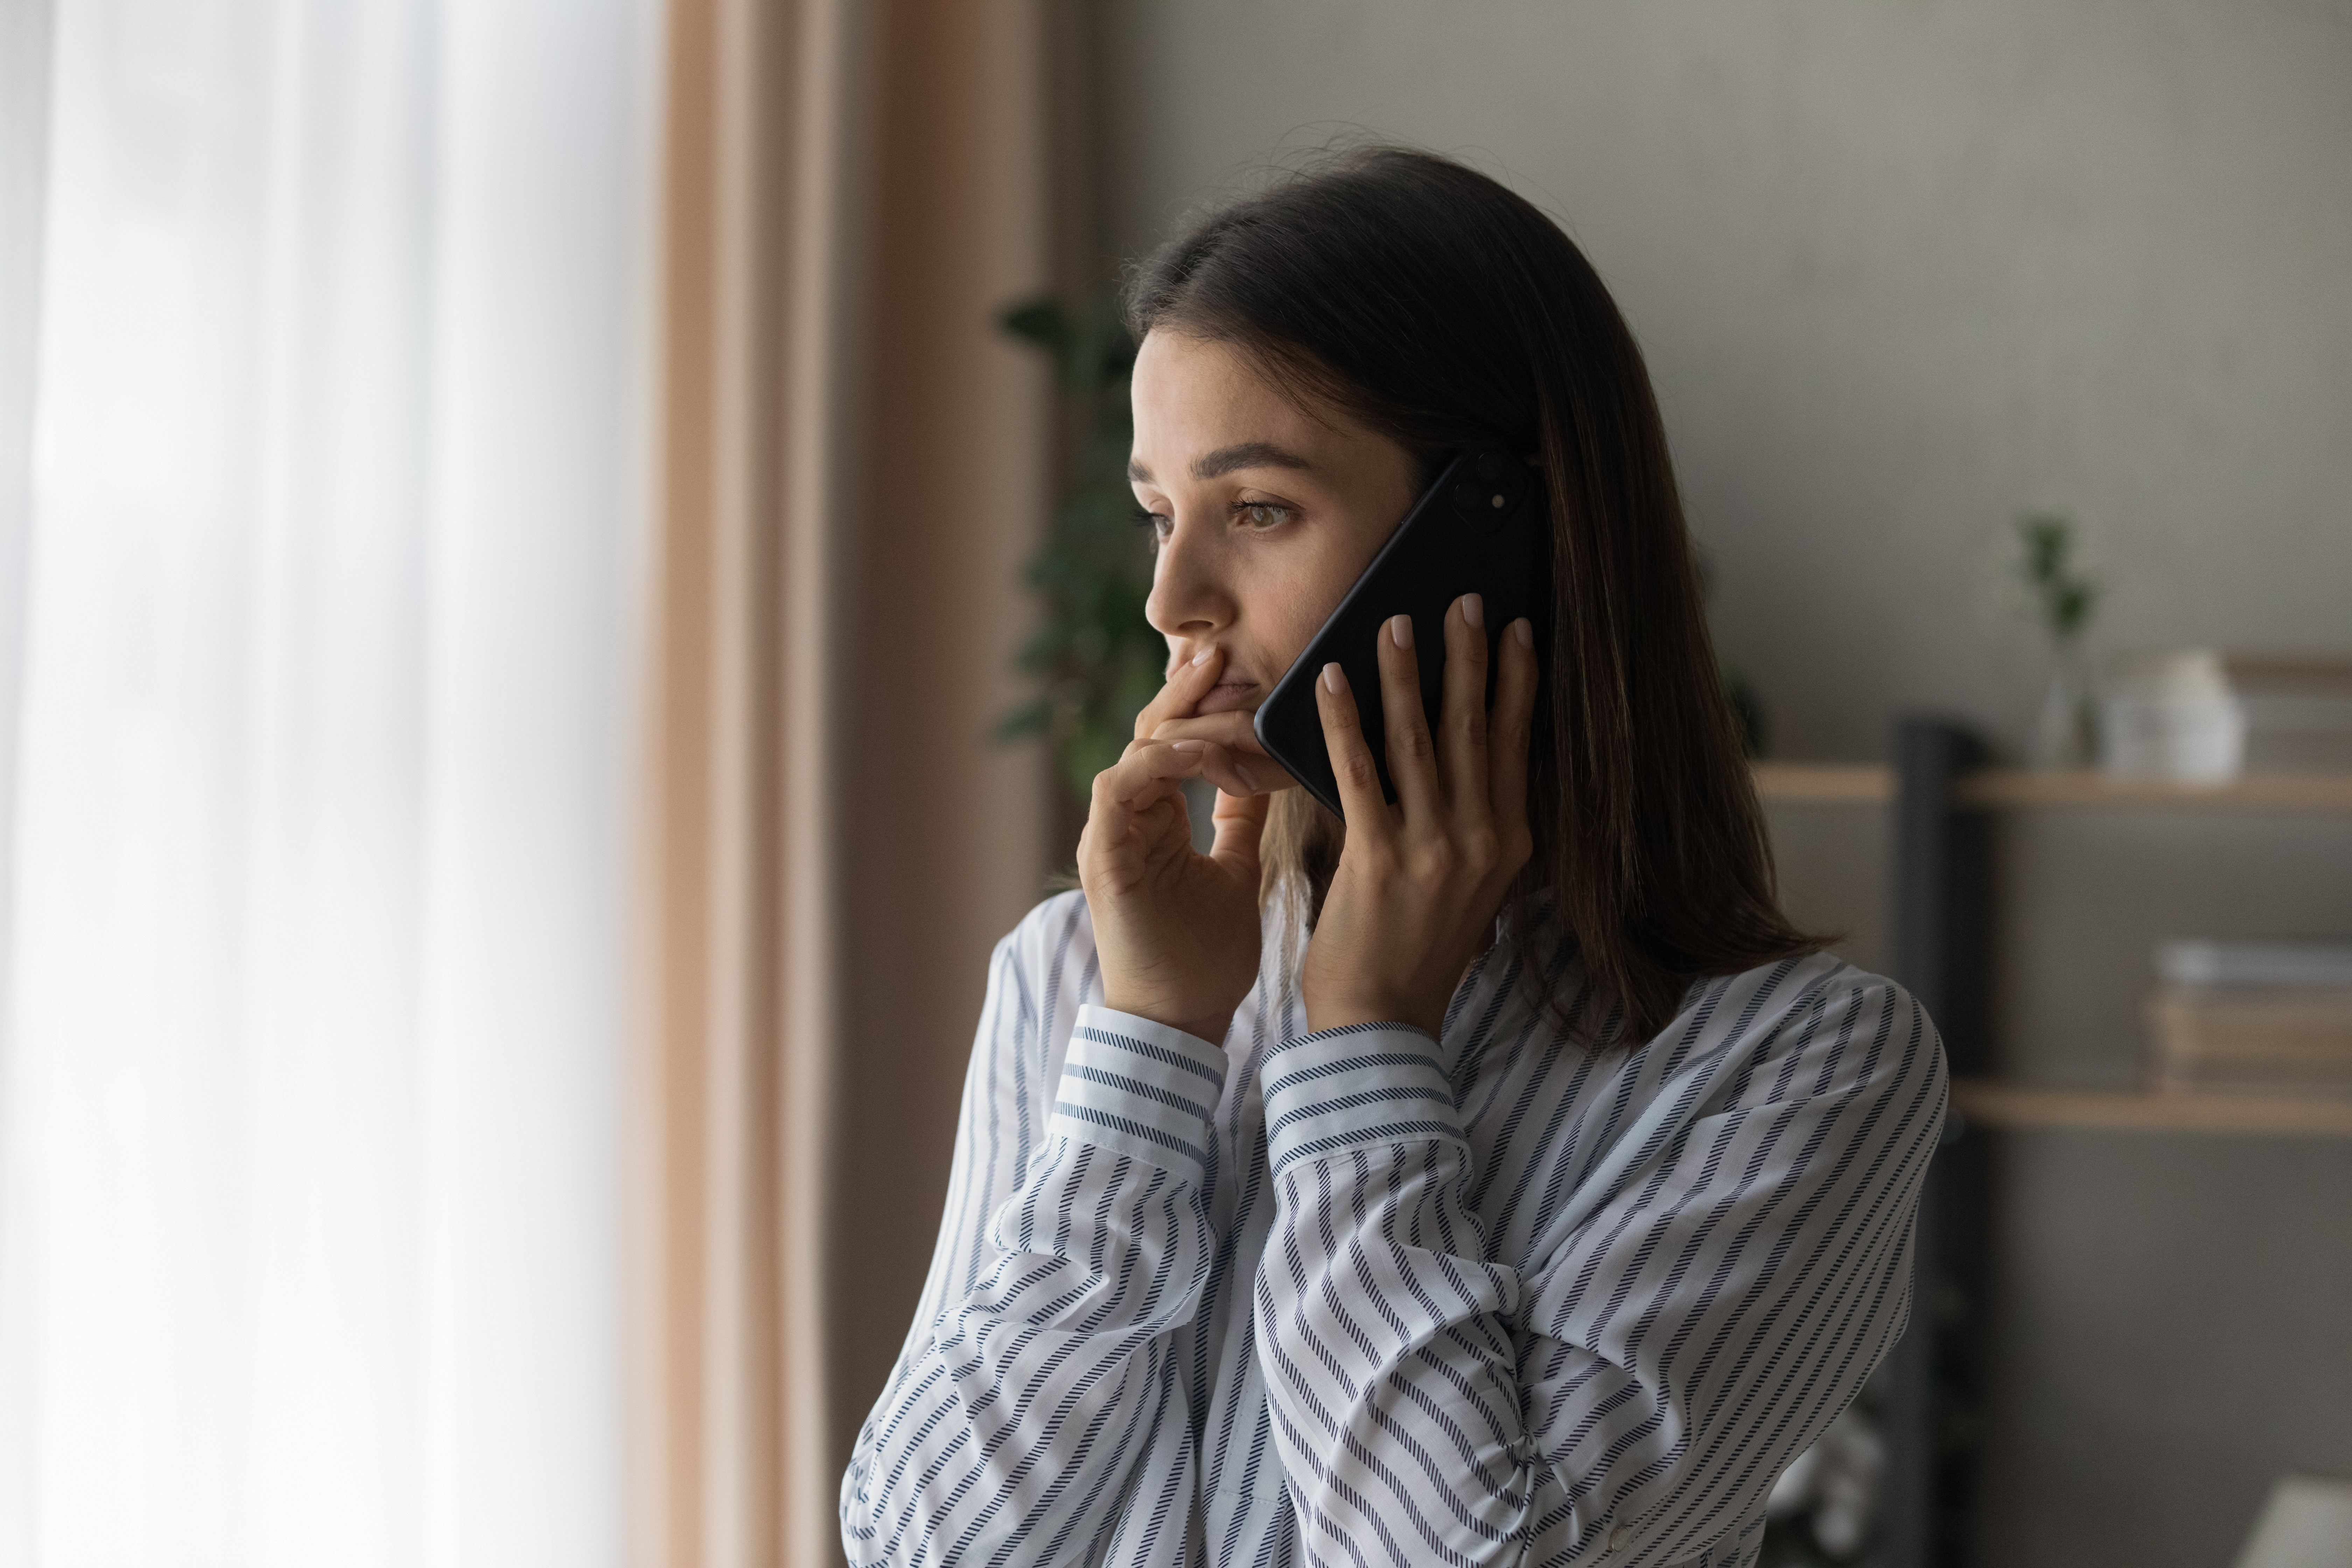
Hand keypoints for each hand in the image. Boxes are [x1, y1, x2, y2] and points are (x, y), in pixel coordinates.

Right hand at [1077, 648, 1271, 1043]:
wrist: (1182, 1022)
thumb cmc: (1208, 957)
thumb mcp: (1237, 869)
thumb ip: (1241, 819)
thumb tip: (1265, 770)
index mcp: (1156, 818)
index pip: (1175, 740)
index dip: (1205, 704)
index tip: (1246, 671)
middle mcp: (1127, 819)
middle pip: (1150, 732)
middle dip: (1187, 691)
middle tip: (1223, 651)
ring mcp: (1110, 835)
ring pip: (1134, 750)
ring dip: (1179, 721)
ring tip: (1223, 697)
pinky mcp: (1104, 856)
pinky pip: (1119, 788)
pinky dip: (1156, 763)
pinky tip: (1198, 750)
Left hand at [1300, 595, 1537, 1037]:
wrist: (1382, 1022)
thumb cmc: (1416, 951)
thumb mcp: (1469, 888)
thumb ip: (1472, 829)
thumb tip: (1466, 766)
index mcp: (1507, 843)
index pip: (1517, 745)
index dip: (1518, 682)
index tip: (1519, 629)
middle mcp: (1480, 840)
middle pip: (1476, 729)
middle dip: (1471, 657)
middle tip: (1464, 599)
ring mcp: (1432, 848)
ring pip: (1419, 739)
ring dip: (1406, 674)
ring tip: (1395, 622)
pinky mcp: (1378, 857)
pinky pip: (1358, 771)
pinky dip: (1344, 720)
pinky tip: (1331, 678)